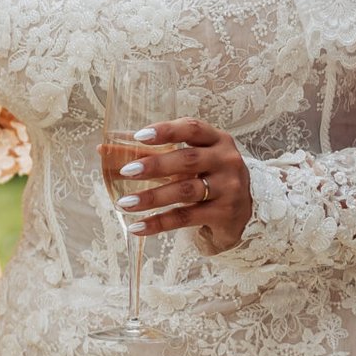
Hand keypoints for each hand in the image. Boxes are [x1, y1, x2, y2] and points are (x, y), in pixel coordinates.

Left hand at [113, 121, 252, 251]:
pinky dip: (159, 223)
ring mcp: (228, 188)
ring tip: (125, 203)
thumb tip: (108, 147)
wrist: (247, 209)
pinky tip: (137, 227)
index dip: (166, 130)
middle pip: (188, 160)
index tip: (139, 136)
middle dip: (154, 165)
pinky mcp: (224, 214)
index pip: (192, 128)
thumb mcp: (193, 159)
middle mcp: (226, 161)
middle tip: (126, 171)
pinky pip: (185, 218)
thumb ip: (157, 151)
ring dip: (152, 197)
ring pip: (185, 191)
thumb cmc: (210, 177)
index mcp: (217, 140)